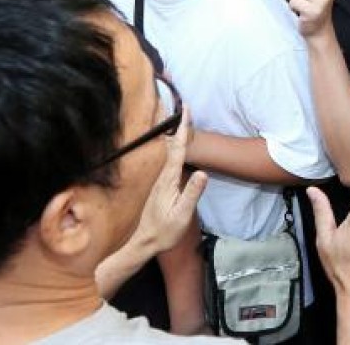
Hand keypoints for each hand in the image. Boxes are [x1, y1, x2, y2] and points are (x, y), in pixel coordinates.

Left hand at [132, 108, 207, 254]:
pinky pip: (170, 161)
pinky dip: (175, 149)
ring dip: (177, 136)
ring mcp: (162, 181)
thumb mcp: (182, 214)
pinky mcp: (162, 186)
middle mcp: (163, 176)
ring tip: (183, 122)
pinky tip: (176, 148)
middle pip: (174, 146)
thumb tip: (203, 173)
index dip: (183, 128)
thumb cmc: (165, 231)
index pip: (179, 149)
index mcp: (169, 180)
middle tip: (186, 108)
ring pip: (171, 152)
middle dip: (180, 127)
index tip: (186, 110)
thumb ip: (192, 193)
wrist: (145, 242)